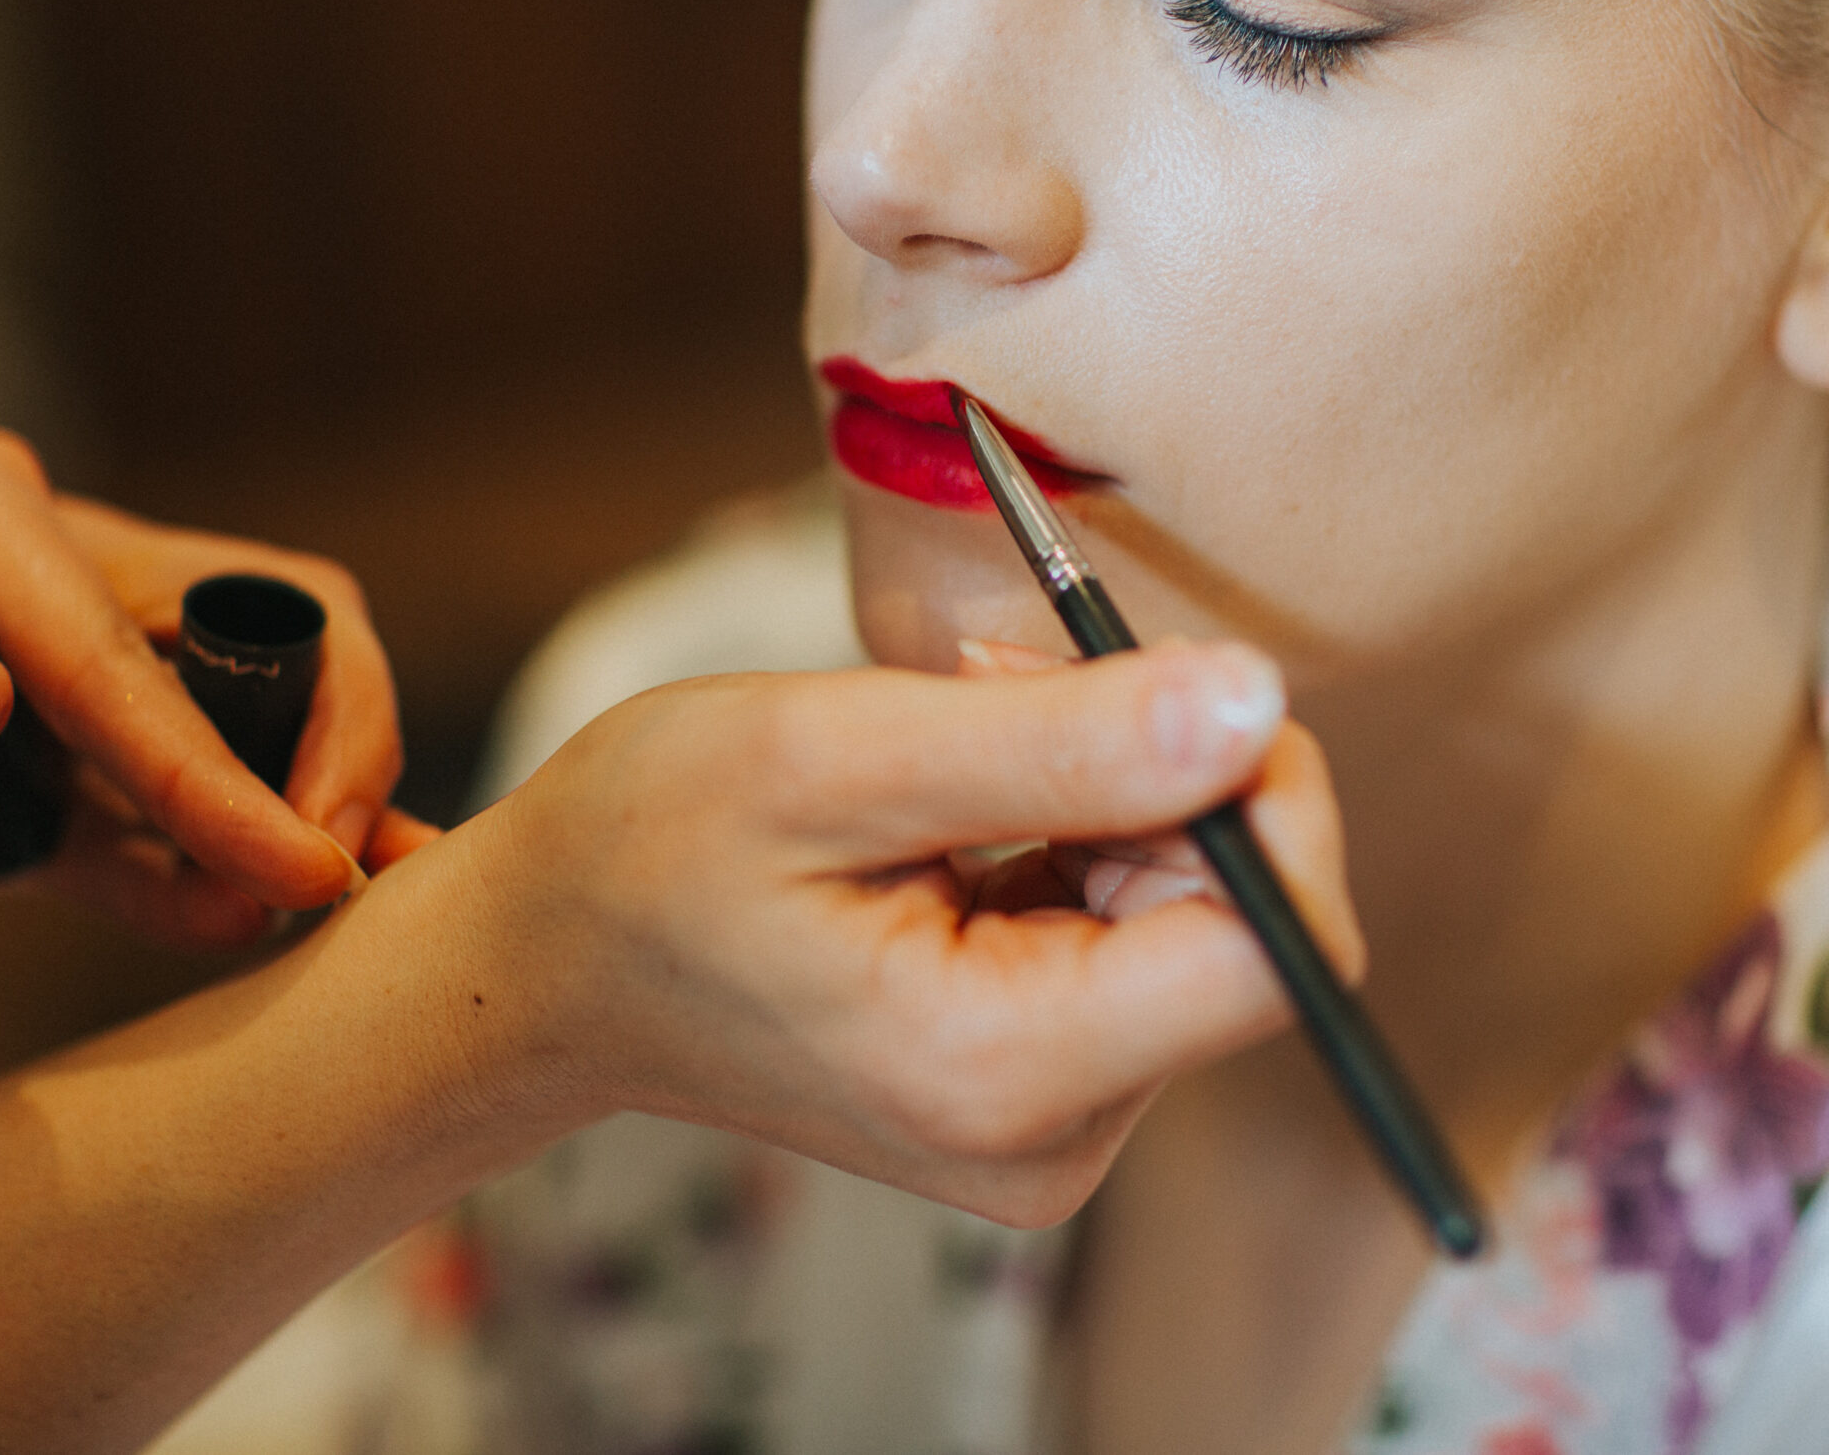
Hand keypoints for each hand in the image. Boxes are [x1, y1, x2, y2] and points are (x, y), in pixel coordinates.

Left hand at [0, 428, 409, 943]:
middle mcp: (58, 578)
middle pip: (261, 629)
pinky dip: (224, 869)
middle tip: (320, 866)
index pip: (125, 650)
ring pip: (245, 723)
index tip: (296, 853)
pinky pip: (159, 821)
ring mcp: (70, 675)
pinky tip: (281, 909)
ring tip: (342, 905)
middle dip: (323, 745)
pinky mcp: (53, 770)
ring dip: (300, 812)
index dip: (216, 763)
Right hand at [424, 637, 1354, 1226]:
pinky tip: (962, 811)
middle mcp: (1056, 1137)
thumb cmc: (651, 849)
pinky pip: (1140, 936)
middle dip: (1160, 777)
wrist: (551, 962)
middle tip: (999, 690)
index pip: (1276, 950)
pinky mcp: (1045, 1087)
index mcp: (1007, 1072)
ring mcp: (1054, 1125)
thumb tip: (1253, 704)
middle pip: (1246, 930)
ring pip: (1197, 918)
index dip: (1258, 797)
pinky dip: (1081, 838)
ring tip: (951, 754)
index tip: (1142, 693)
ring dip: (1111, 796)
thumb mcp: (836, 753)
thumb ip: (1058, 740)